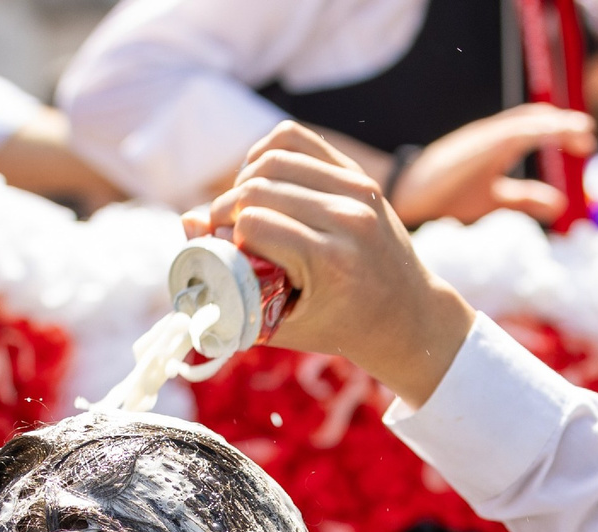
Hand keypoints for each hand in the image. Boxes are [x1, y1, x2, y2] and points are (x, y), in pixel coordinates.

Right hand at [183, 123, 477, 405]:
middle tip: (221, 229)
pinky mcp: (359, 175)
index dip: (226, 233)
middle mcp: (349, 219)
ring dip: (244, 179)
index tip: (221, 250)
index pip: (254, 222)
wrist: (410, 317)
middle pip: (258, 187)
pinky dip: (268, 152)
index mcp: (333, 262)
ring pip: (273, 156)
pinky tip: (261, 178)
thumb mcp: (280, 319)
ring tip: (242, 206)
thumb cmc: (340, 327)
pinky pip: (296, 139)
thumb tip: (187, 222)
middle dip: (227, 206)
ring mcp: (358, 191)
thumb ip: (227, 282)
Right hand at [387, 104, 594, 226]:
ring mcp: (483, 137)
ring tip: (580, 132)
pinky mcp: (478, 145)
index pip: (533, 127)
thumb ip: (526, 199)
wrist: (409, 194)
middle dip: (563, 124)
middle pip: (533, 118)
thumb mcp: (494, 199)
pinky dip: (536, 130)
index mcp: (496, 143)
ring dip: (555, 124)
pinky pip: (512, 133)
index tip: (585, 142)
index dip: (560, 129)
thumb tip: (560, 206)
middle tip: (588, 137)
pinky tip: (553, 132)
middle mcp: (492, 134)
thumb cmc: (447, 195)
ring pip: (526, 121)